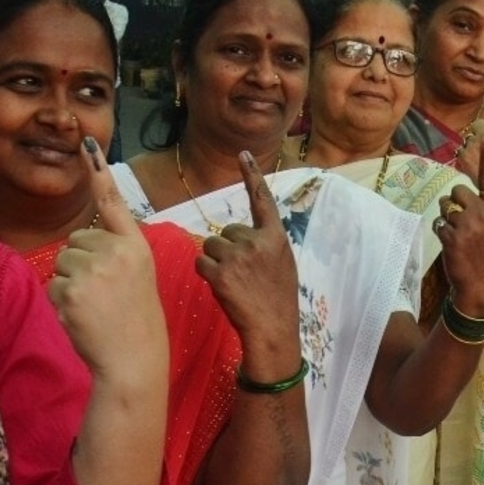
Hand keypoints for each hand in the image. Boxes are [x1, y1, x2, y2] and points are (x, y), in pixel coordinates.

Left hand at [50, 142, 165, 374]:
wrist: (133, 359)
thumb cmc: (134, 320)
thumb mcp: (137, 276)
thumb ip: (114, 252)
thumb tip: (81, 240)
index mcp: (135, 246)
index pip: (112, 203)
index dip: (99, 173)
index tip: (86, 144)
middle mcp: (116, 252)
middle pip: (76, 240)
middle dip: (81, 264)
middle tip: (103, 294)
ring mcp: (93, 270)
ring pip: (62, 261)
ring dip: (70, 284)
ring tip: (94, 306)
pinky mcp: (72, 290)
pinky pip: (53, 285)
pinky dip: (62, 303)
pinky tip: (82, 317)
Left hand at [196, 151, 300, 362]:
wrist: (273, 330)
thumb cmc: (278, 300)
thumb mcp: (282, 265)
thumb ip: (265, 244)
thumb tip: (239, 235)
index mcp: (276, 237)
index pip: (262, 200)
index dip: (252, 175)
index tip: (243, 154)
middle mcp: (257, 241)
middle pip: (226, 231)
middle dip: (228, 249)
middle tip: (242, 274)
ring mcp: (237, 257)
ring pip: (210, 246)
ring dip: (215, 262)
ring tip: (234, 283)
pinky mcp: (220, 273)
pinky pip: (201, 263)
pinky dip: (207, 275)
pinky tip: (222, 289)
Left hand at [438, 140, 483, 315]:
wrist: (482, 286)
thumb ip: (481, 212)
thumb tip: (459, 198)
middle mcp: (482, 214)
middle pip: (457, 191)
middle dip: (453, 203)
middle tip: (458, 221)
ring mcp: (467, 225)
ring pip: (445, 207)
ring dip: (445, 218)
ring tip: (456, 235)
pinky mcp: (452, 236)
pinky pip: (438, 223)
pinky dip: (440, 232)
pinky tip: (451, 245)